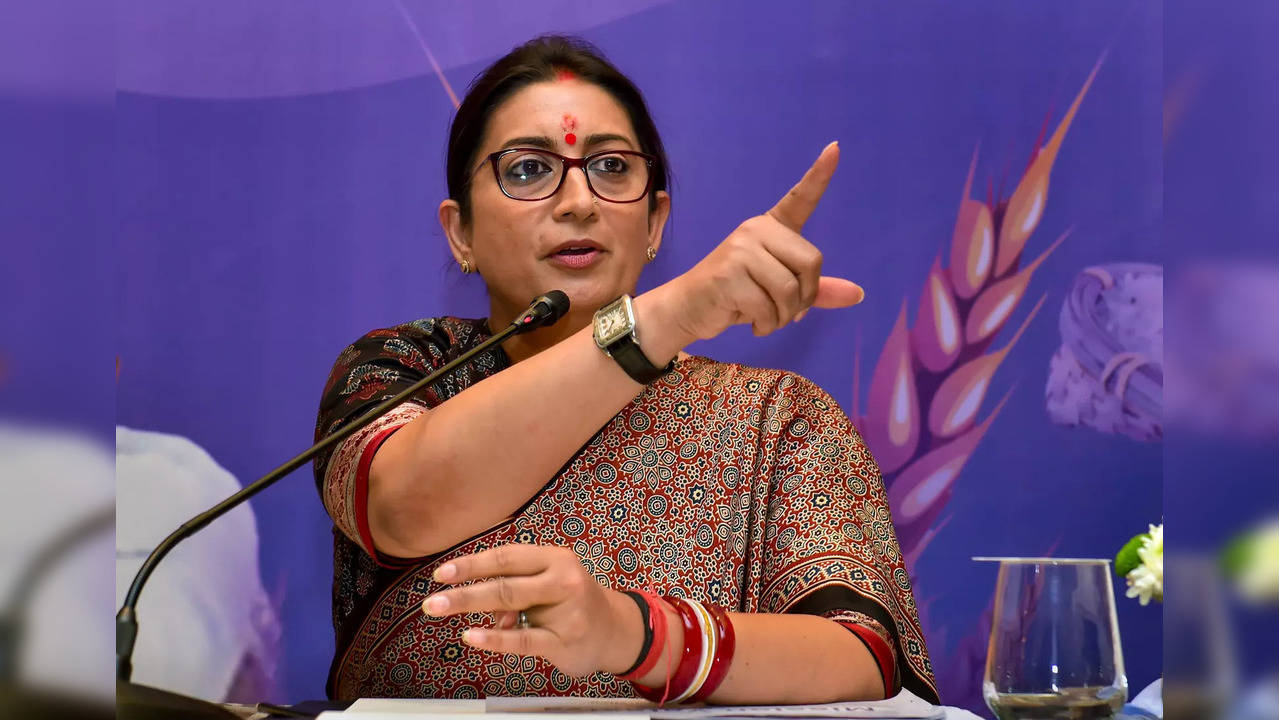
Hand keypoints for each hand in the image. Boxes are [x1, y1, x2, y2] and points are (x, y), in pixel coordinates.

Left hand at [422, 544, 641, 677]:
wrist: (615, 630)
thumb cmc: (572, 603)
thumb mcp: (547, 586)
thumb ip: (514, 591)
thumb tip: (479, 607)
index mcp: (555, 558)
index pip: (506, 556)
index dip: (472, 563)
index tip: (442, 573)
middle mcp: (562, 579)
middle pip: (505, 581)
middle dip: (464, 589)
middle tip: (432, 600)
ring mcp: (566, 610)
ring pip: (511, 604)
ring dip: (471, 605)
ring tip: (442, 609)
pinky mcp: (564, 640)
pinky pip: (523, 639)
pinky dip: (494, 637)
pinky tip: (472, 636)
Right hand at [662, 142, 864, 339]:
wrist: (688, 308)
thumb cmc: (737, 296)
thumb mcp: (780, 293)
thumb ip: (816, 291)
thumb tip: (859, 294)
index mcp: (771, 227)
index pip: (800, 199)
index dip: (819, 175)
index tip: (836, 148)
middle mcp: (756, 230)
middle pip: (811, 263)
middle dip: (805, 299)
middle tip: (787, 313)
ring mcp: (740, 249)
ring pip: (790, 290)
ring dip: (784, 317)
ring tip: (766, 319)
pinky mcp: (728, 273)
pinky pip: (768, 308)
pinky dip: (766, 325)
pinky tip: (751, 323)